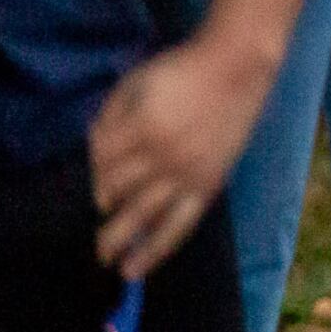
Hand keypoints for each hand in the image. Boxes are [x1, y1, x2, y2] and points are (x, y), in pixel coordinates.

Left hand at [88, 35, 278, 277]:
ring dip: (127, 243)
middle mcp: (162, 154)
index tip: (94, 196)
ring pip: (149, 216)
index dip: (93, 184)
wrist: (237, 65)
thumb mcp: (135, 83)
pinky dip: (163, 243)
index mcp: (140, 127)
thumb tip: (93, 154)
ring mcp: (188, 170)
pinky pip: (185, 220)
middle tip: (94, 247)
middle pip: (119, 196)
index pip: (102, 168)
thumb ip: (109, 118)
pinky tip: (147, 260)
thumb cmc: (181, 70)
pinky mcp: (211, 179)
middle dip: (103, 223)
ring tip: (115, 266)